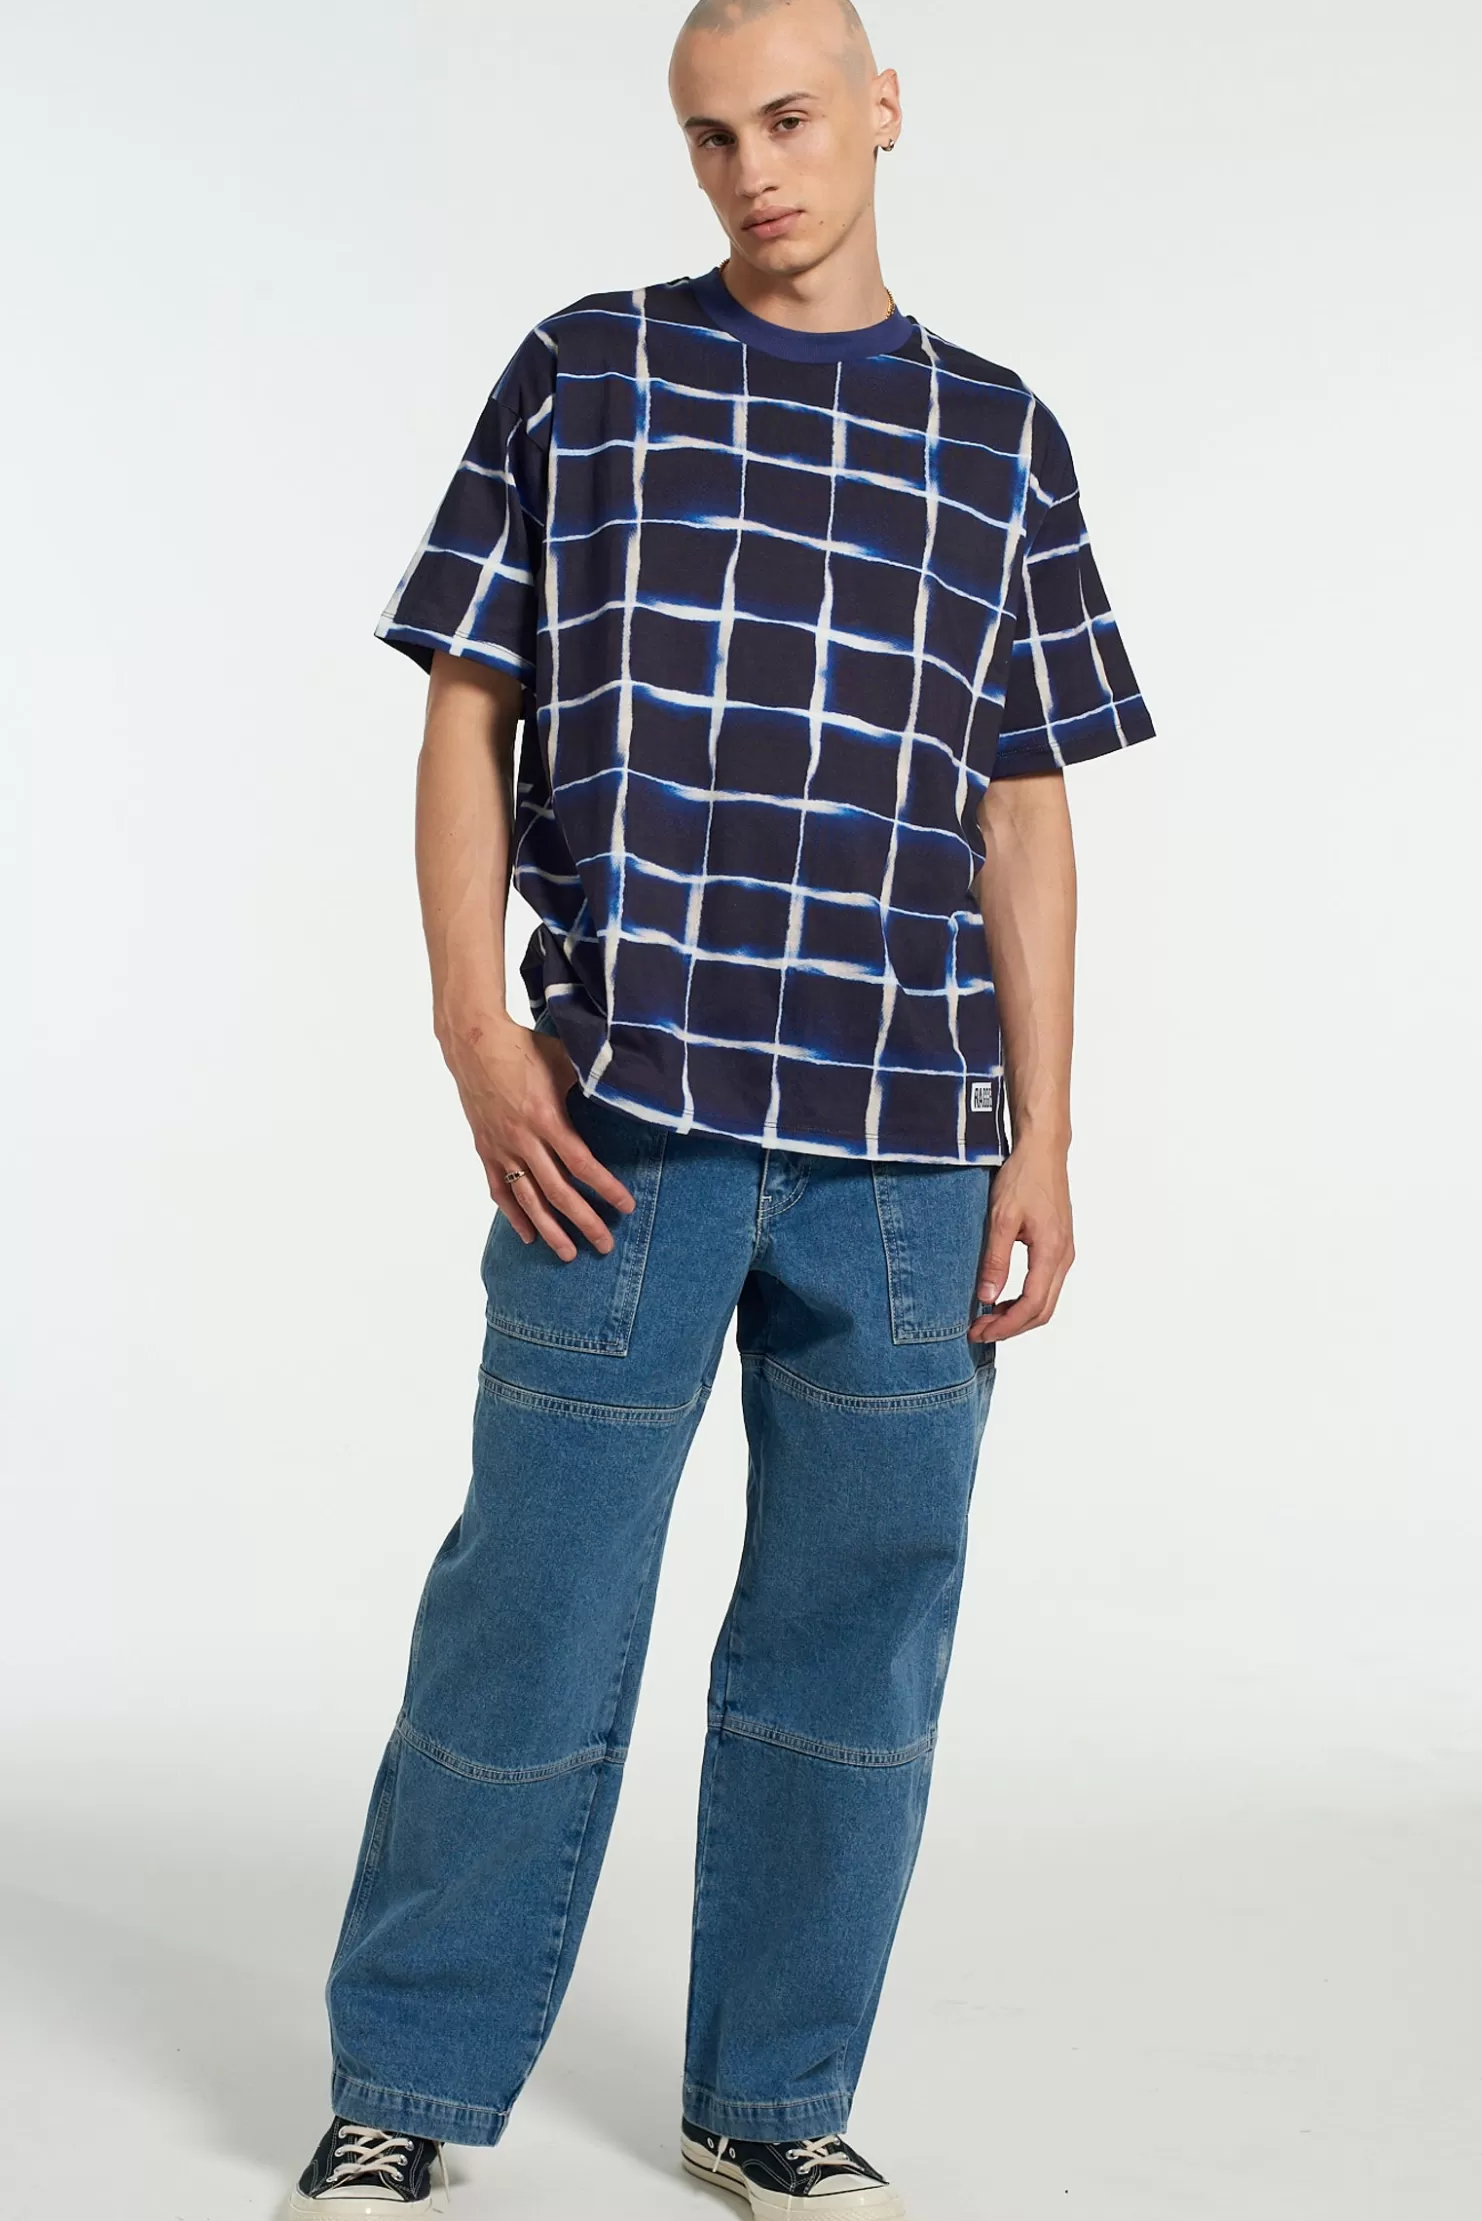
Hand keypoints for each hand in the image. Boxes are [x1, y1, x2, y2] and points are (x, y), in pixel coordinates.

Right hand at [439, 1016, 636, 1259]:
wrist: (474, 1043)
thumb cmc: (524, 1048)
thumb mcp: (563, 1062)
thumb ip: (590, 1084)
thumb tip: (623, 1094)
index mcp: (546, 1118)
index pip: (581, 1164)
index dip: (606, 1188)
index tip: (627, 1207)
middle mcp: (523, 1139)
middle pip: (558, 1192)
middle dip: (584, 1221)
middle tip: (605, 1244)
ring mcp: (501, 1148)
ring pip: (528, 1199)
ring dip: (550, 1230)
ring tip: (568, 1254)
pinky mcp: (486, 1149)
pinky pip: (500, 1190)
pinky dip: (514, 1215)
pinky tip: (529, 1235)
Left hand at [967, 1137, 1073, 1342]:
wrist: (1043, 1151)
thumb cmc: (1023, 1177)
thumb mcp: (1001, 1218)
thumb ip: (996, 1260)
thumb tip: (987, 1297)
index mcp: (1051, 1252)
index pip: (1031, 1305)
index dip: (1005, 1325)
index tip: (979, 1330)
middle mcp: (1063, 1257)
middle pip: (1042, 1311)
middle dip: (1010, 1327)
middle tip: (978, 1331)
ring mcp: (1064, 1253)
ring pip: (1045, 1301)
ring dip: (1018, 1315)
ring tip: (987, 1319)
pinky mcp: (1058, 1247)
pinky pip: (1046, 1285)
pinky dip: (1025, 1300)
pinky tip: (1003, 1298)